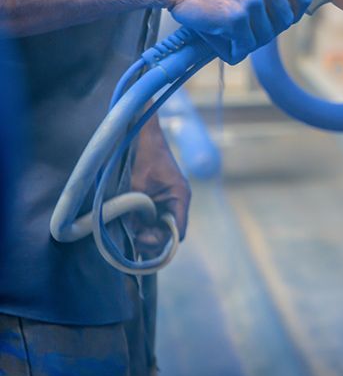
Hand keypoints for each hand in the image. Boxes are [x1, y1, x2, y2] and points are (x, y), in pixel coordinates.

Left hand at [129, 116, 190, 254]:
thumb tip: (129, 235)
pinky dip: (141, 227)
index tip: (141, 241)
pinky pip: (151, 221)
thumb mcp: (136, 185)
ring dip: (144, 234)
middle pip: (168, 234)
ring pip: (159, 229)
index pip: (177, 231)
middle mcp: (176, 202)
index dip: (162, 242)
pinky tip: (128, 230)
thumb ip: (134, 211)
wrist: (140, 133)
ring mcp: (166, 202)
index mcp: (179, 197)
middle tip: (133, 241)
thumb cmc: (142, 154)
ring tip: (129, 236)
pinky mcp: (155, 200)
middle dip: (152, 241)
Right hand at [159, 0, 311, 63]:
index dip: (290, 14)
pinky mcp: (237, 17)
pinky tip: (218, 35)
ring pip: (265, 37)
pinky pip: (245, 46)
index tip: (276, 18)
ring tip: (226, 28)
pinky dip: (232, 47)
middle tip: (243, 27)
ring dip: (247, 39)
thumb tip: (293, 8)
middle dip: (266, 29)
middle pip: (284, 22)